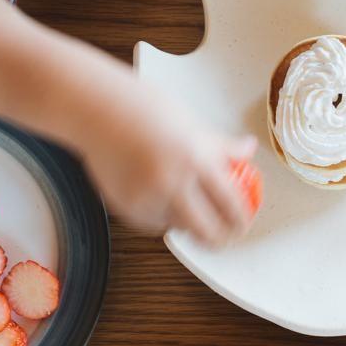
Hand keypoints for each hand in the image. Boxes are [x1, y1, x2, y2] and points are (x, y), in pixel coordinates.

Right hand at [80, 80, 257, 245]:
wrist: (97, 110)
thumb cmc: (144, 108)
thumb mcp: (191, 124)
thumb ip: (221, 145)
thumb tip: (248, 150)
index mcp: (197, 159)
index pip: (230, 202)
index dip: (240, 219)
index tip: (243, 222)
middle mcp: (174, 182)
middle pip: (207, 230)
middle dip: (219, 237)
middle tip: (222, 233)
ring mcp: (149, 198)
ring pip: (179, 228)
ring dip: (188, 224)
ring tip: (189, 208)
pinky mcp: (127, 207)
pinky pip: (153, 223)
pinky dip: (161, 217)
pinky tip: (162, 199)